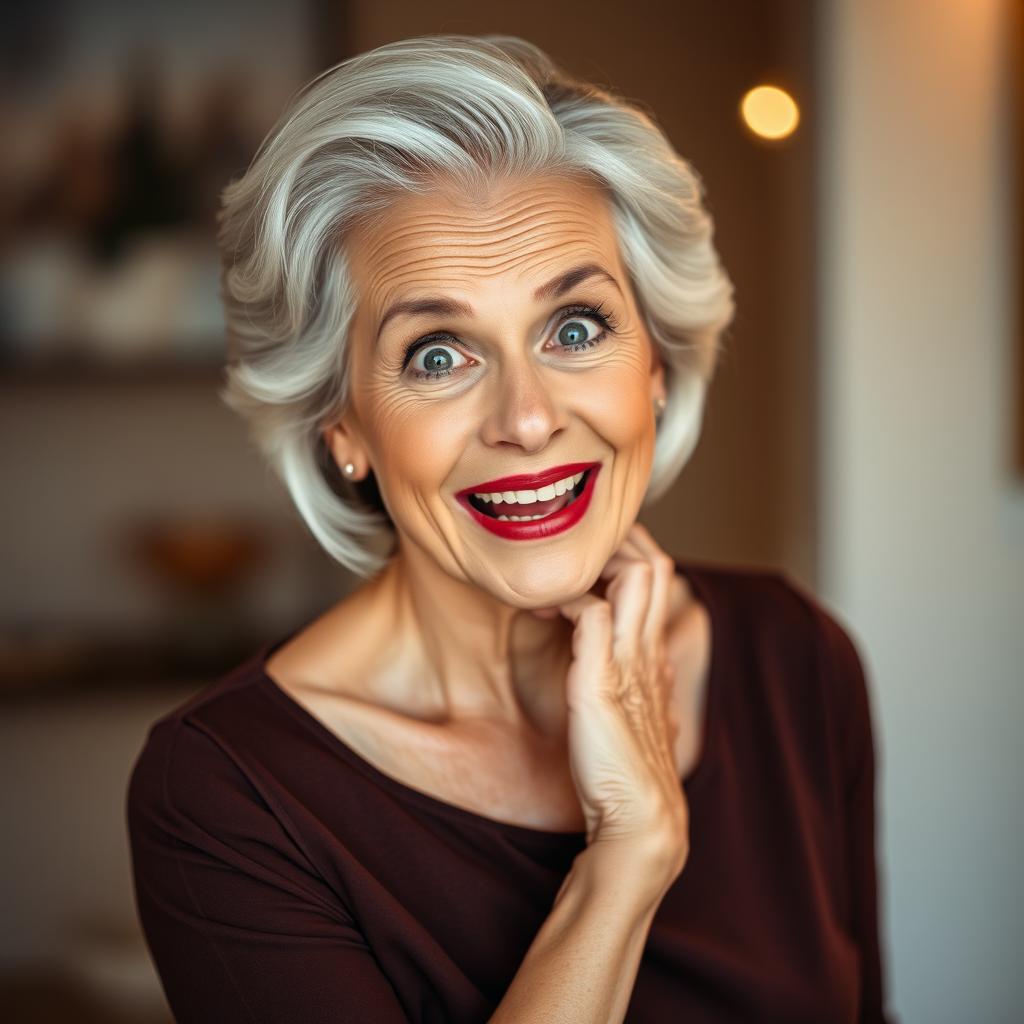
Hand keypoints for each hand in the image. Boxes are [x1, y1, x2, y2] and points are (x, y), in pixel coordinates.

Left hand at [544, 523, 688, 880]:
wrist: (639, 824)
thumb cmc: (622, 774)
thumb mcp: (627, 716)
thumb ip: (623, 683)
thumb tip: (599, 662)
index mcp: (654, 657)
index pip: (656, 580)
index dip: (623, 558)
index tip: (580, 566)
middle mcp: (649, 651)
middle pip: (654, 563)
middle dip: (615, 543)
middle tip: (568, 554)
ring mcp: (631, 663)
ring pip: (635, 574)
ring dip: (592, 562)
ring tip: (554, 576)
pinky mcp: (603, 681)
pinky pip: (592, 613)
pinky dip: (566, 600)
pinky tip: (539, 611)